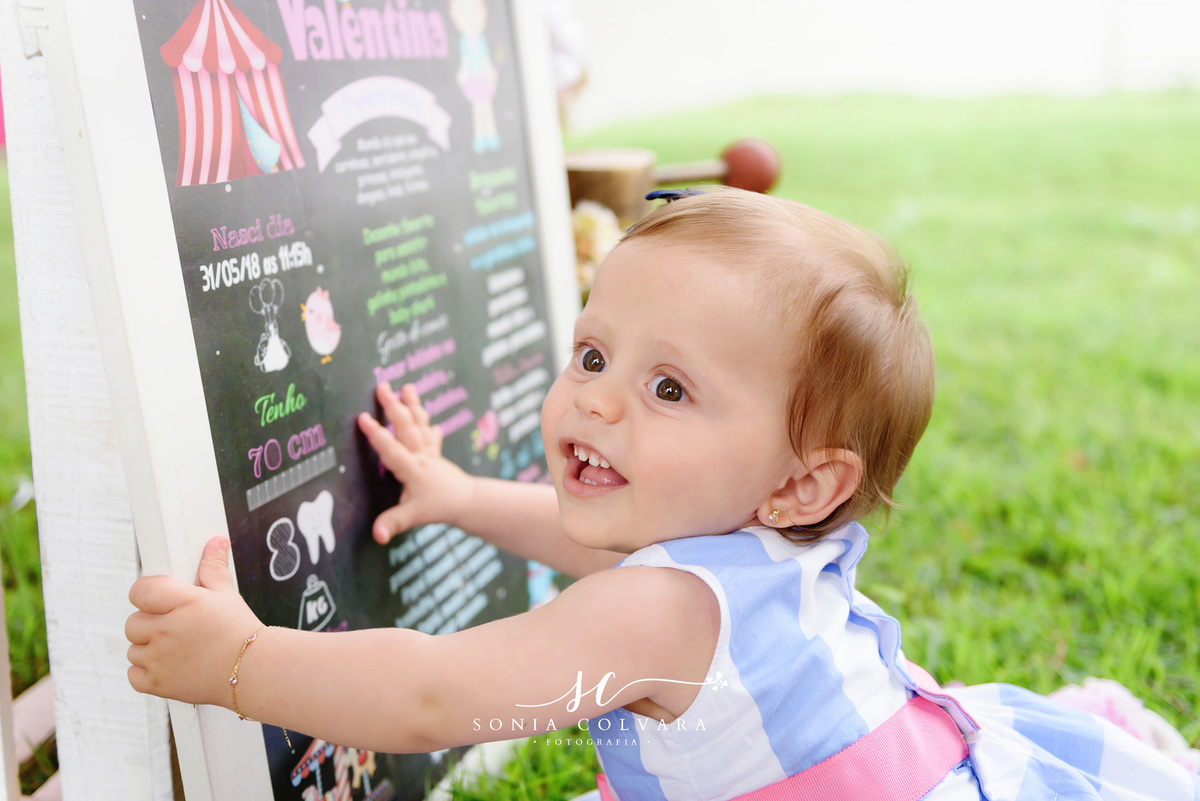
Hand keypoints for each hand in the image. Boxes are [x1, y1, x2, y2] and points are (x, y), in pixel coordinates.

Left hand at [126, 537, 262, 707]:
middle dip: (150, 623)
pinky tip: (169, 666)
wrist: (254, 671)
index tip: (157, 599)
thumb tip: (215, 542)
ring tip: (177, 648)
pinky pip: (134, 674)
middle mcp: (167, 630)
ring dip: (148, 649)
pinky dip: (146, 672)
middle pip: (133, 622)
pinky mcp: (158, 683)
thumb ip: (213, 568)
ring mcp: (160, 659)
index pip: (140, 591)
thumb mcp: (227, 595)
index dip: (146, 593)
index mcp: (183, 603)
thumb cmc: (240, 632)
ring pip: (133, 649)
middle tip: (174, 627)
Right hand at [357, 383, 474, 543]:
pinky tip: (432, 424)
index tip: (363, 417)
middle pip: (406, 428)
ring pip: (419, 425)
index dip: (377, 434)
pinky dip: (429, 428)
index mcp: (413, 469)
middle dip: (394, 407)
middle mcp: (421, 456)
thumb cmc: (440, 507)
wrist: (470, 503)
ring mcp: (430, 454)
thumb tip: (377, 535)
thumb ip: (393, 523)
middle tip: (382, 386)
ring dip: (412, 406)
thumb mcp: (414, 517)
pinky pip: (430, 437)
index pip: (392, 449)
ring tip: (407, 387)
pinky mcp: (436, 457)